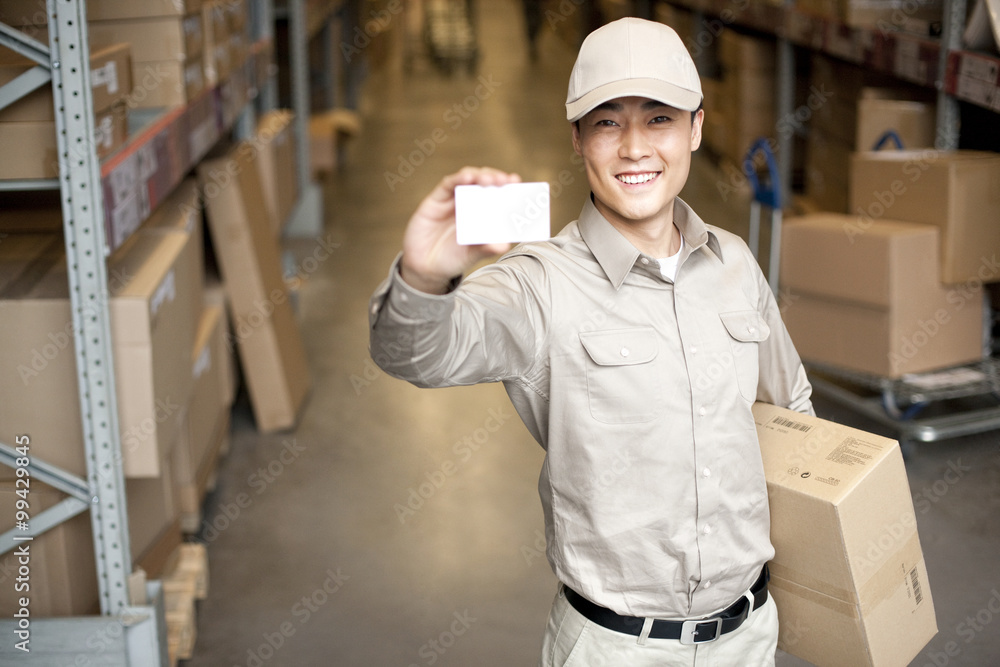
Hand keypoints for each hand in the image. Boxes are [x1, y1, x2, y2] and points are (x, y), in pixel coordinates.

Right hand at [399, 167, 521, 293]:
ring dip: (479, 175)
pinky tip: (467, 178)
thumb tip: (504, 245)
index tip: (515, 181)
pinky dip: (458, 178)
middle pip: (483, 182)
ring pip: (467, 178)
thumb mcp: (471, 255)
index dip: (506, 186)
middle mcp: (468, 203)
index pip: (496, 194)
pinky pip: (447, 184)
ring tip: (489, 180)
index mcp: (481, 214)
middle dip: (495, 177)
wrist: (425, 267)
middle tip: (505, 180)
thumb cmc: (452, 259)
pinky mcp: (436, 200)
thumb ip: (485, 248)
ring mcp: (452, 200)